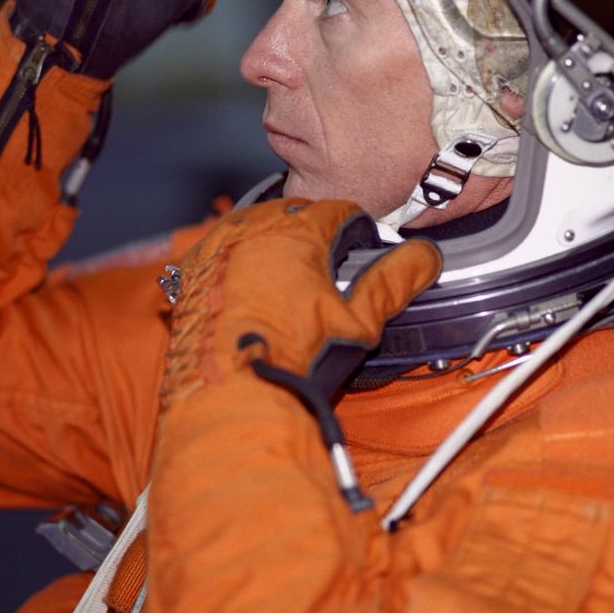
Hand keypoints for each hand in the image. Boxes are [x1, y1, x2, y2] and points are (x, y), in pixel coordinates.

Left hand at [161, 199, 441, 409]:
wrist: (233, 402)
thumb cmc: (295, 361)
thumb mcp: (358, 323)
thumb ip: (393, 281)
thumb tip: (426, 255)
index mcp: (295, 232)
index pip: (337, 210)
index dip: (356, 228)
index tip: (362, 248)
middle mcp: (249, 230)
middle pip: (291, 213)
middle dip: (312, 231)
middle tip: (328, 264)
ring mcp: (213, 251)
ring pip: (250, 227)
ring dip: (271, 240)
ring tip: (289, 274)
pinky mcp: (187, 276)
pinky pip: (216, 251)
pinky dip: (235, 259)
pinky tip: (246, 287)